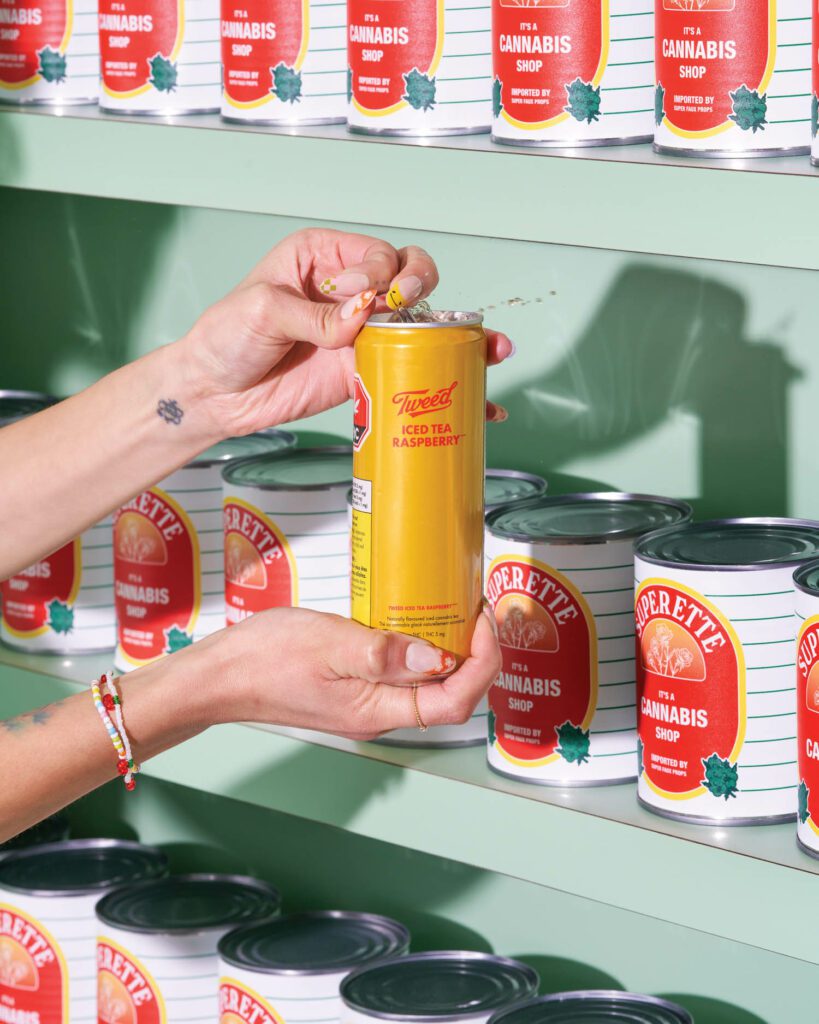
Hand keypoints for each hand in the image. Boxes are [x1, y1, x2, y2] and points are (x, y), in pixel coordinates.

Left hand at [181, 228, 513, 437]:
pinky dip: (445, 382)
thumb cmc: (226, 336)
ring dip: (459, 337)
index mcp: (324, 258)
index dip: (380, 272)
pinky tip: (476, 396)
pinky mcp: (365, 371)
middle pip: (410, 279)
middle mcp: (350, 291)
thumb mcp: (262, 310)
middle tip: (410, 303)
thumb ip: (315, 313)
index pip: (376, 254)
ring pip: (421, 325)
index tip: (363, 296)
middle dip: (423, 289)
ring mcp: (362, 333)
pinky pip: (411, 371)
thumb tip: (360, 318)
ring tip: (488, 348)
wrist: (214, 393)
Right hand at [214, 605, 500, 740]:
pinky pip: (401, 672)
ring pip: (426, 682)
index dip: (481, 664)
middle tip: (477, 606)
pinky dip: (419, 646)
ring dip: (449, 648)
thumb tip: (437, 656)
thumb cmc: (263, 660)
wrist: (219, 676)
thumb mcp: (329, 645)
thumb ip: (384, 653)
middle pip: (448, 694)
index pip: (454, 702)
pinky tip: (413, 617)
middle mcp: (378, 711)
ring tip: (454, 607)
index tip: (483, 621)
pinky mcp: (354, 686)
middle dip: (474, 653)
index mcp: (376, 709)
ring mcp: (366, 701)